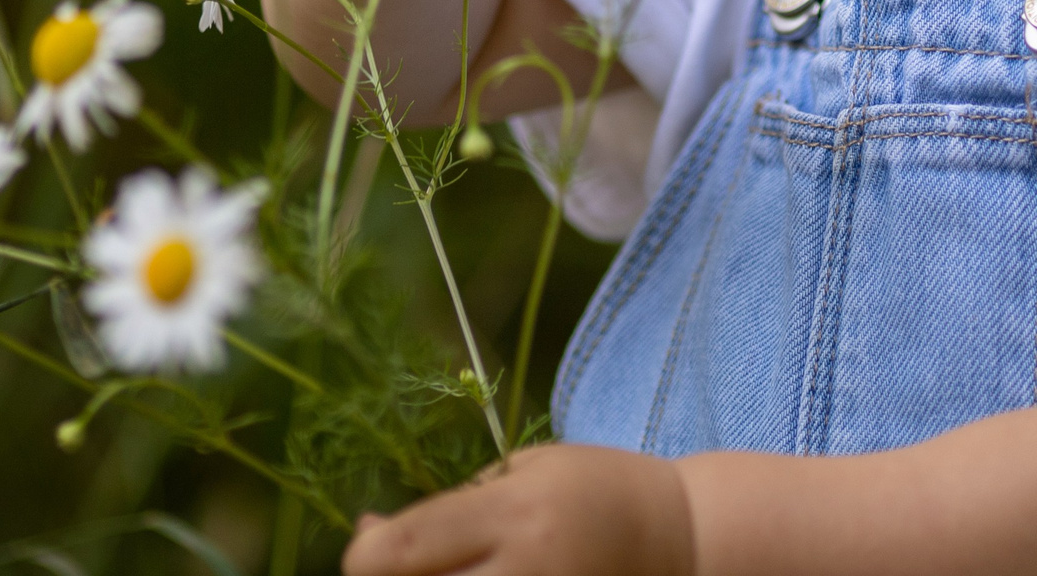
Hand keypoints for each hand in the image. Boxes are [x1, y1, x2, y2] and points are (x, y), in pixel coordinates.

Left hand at [342, 445, 693, 575]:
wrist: (674, 540)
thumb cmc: (592, 489)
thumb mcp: (522, 470)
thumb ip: (447, 506)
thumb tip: (367, 536)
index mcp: (512, 514)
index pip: (401, 551)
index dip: (362, 556)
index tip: (367, 544)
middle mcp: (521, 574)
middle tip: (397, 570)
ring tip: (440, 575)